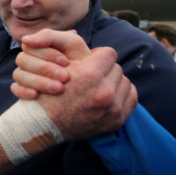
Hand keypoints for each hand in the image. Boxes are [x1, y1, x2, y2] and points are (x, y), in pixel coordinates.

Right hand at [11, 29, 136, 139]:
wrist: (44, 124)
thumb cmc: (48, 93)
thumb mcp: (57, 66)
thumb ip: (77, 51)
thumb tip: (97, 50)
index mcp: (90, 74)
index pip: (109, 53)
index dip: (98, 55)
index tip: (91, 61)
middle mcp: (104, 92)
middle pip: (117, 68)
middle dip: (105, 69)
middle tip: (92, 75)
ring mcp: (112, 108)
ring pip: (125, 82)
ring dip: (113, 82)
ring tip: (99, 86)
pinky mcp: (117, 120)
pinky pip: (131, 97)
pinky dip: (122, 94)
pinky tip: (109, 95)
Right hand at [11, 29, 80, 98]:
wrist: (88, 83)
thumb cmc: (80, 60)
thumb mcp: (71, 43)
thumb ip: (49, 36)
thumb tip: (25, 39)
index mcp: (38, 46)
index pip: (29, 46)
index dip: (46, 54)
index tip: (66, 62)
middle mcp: (28, 59)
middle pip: (22, 60)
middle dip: (45, 68)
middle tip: (65, 77)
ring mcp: (24, 74)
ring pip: (19, 74)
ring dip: (38, 82)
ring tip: (58, 89)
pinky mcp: (23, 89)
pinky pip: (16, 89)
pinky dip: (24, 91)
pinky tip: (37, 95)